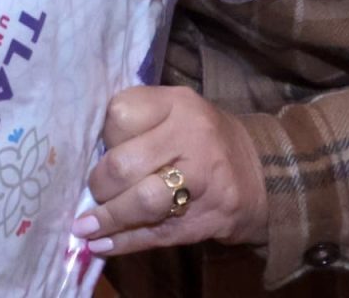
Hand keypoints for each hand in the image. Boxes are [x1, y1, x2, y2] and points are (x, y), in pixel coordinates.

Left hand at [74, 86, 268, 254]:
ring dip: (108, 219)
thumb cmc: (203, 139)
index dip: (104, 136)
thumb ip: (138, 126)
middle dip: (100, 185)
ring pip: (141, 201)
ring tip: (86, 227)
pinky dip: (124, 242)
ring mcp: (202, 180)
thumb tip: (85, 159)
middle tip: (94, 192)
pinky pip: (156, 233)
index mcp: (177, 103)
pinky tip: (102, 245)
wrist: (263, 174)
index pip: (120, 114)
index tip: (102, 149)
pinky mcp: (206, 219)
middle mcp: (191, 136)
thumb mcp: (176, 113)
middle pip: (124, 163)